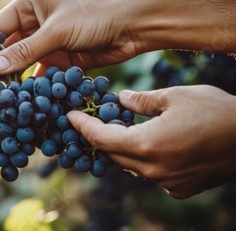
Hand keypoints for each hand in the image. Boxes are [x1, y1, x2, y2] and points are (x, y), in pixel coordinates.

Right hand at [0, 0, 235, 75]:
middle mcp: (34, 23)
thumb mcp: (56, 32)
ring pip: (23, 63)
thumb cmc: (94, 16)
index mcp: (28, 6)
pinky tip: (26, 100)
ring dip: (15, 79)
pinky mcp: (60, 59)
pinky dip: (35, 86)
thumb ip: (25, 50)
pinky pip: (41, 74)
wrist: (134, 27)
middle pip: (8, 48)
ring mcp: (47, 43)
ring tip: (0, 98)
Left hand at [67, 85, 235, 198]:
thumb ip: (143, 101)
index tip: (69, 116)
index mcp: (147, 145)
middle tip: (91, 120)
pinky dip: (144, 160)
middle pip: (113, 154)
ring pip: (131, 165)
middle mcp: (152, 169)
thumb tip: (121, 100)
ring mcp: (167, 182)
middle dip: (99, 137)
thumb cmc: (217, 112)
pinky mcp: (180, 189)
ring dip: (122, 148)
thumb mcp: (176, 97)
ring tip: (120, 129)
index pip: (101, 138)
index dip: (82, 126)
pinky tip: (150, 144)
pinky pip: (151, 174)